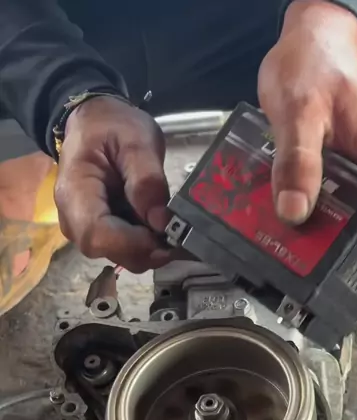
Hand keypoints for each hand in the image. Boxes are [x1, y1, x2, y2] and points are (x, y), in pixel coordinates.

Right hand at [54, 97, 171, 272]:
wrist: (94, 123)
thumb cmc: (111, 127)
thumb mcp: (135, 140)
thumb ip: (147, 179)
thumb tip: (161, 222)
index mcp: (74, 191)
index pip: (97, 234)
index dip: (133, 243)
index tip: (165, 234)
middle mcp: (73, 219)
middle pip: (109, 251)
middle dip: (148, 249)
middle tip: (179, 233)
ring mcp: (85, 229)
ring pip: (121, 256)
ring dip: (151, 248)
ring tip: (173, 226)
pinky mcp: (102, 234)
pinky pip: (126, 250)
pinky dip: (149, 244)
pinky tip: (164, 228)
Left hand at [258, 0, 356, 285]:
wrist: (310, 33)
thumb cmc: (312, 63)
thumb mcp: (299, 110)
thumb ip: (297, 159)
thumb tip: (293, 215)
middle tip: (335, 281)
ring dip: (345, 242)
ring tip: (312, 265)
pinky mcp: (338, 162)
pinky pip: (340, 199)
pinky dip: (323, 220)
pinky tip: (295, 230)